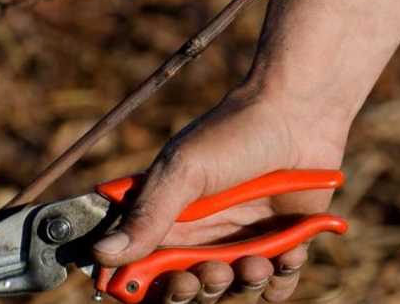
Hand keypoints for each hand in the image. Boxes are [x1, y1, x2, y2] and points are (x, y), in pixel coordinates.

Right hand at [93, 88, 348, 302]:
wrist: (299, 114)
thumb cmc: (235, 133)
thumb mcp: (184, 171)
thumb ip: (147, 216)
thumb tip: (100, 255)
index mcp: (167, 217)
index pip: (140, 268)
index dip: (139, 285)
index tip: (146, 286)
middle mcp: (201, 235)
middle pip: (184, 291)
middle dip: (194, 291)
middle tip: (210, 273)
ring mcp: (241, 241)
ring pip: (229, 295)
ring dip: (240, 287)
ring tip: (255, 263)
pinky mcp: (281, 243)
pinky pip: (275, 287)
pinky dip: (280, 280)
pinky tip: (289, 252)